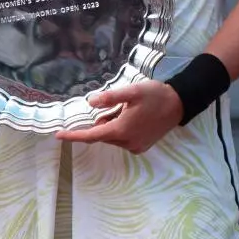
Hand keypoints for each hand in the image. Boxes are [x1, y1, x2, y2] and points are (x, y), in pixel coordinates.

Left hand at [55, 81, 183, 152]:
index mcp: (121, 130)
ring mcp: (136, 146)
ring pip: (111, 136)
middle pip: (102, 133)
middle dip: (103, 120)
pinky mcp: (142, 147)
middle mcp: (127, 142)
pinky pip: (122, 139)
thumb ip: (109, 98)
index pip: (91, 135)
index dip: (74, 135)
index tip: (58, 135)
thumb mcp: (130, 92)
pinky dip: (120, 128)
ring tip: (128, 109)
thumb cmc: (154, 95)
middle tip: (118, 105)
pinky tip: (133, 116)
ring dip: (112, 123)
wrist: (179, 104)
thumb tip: (90, 102)